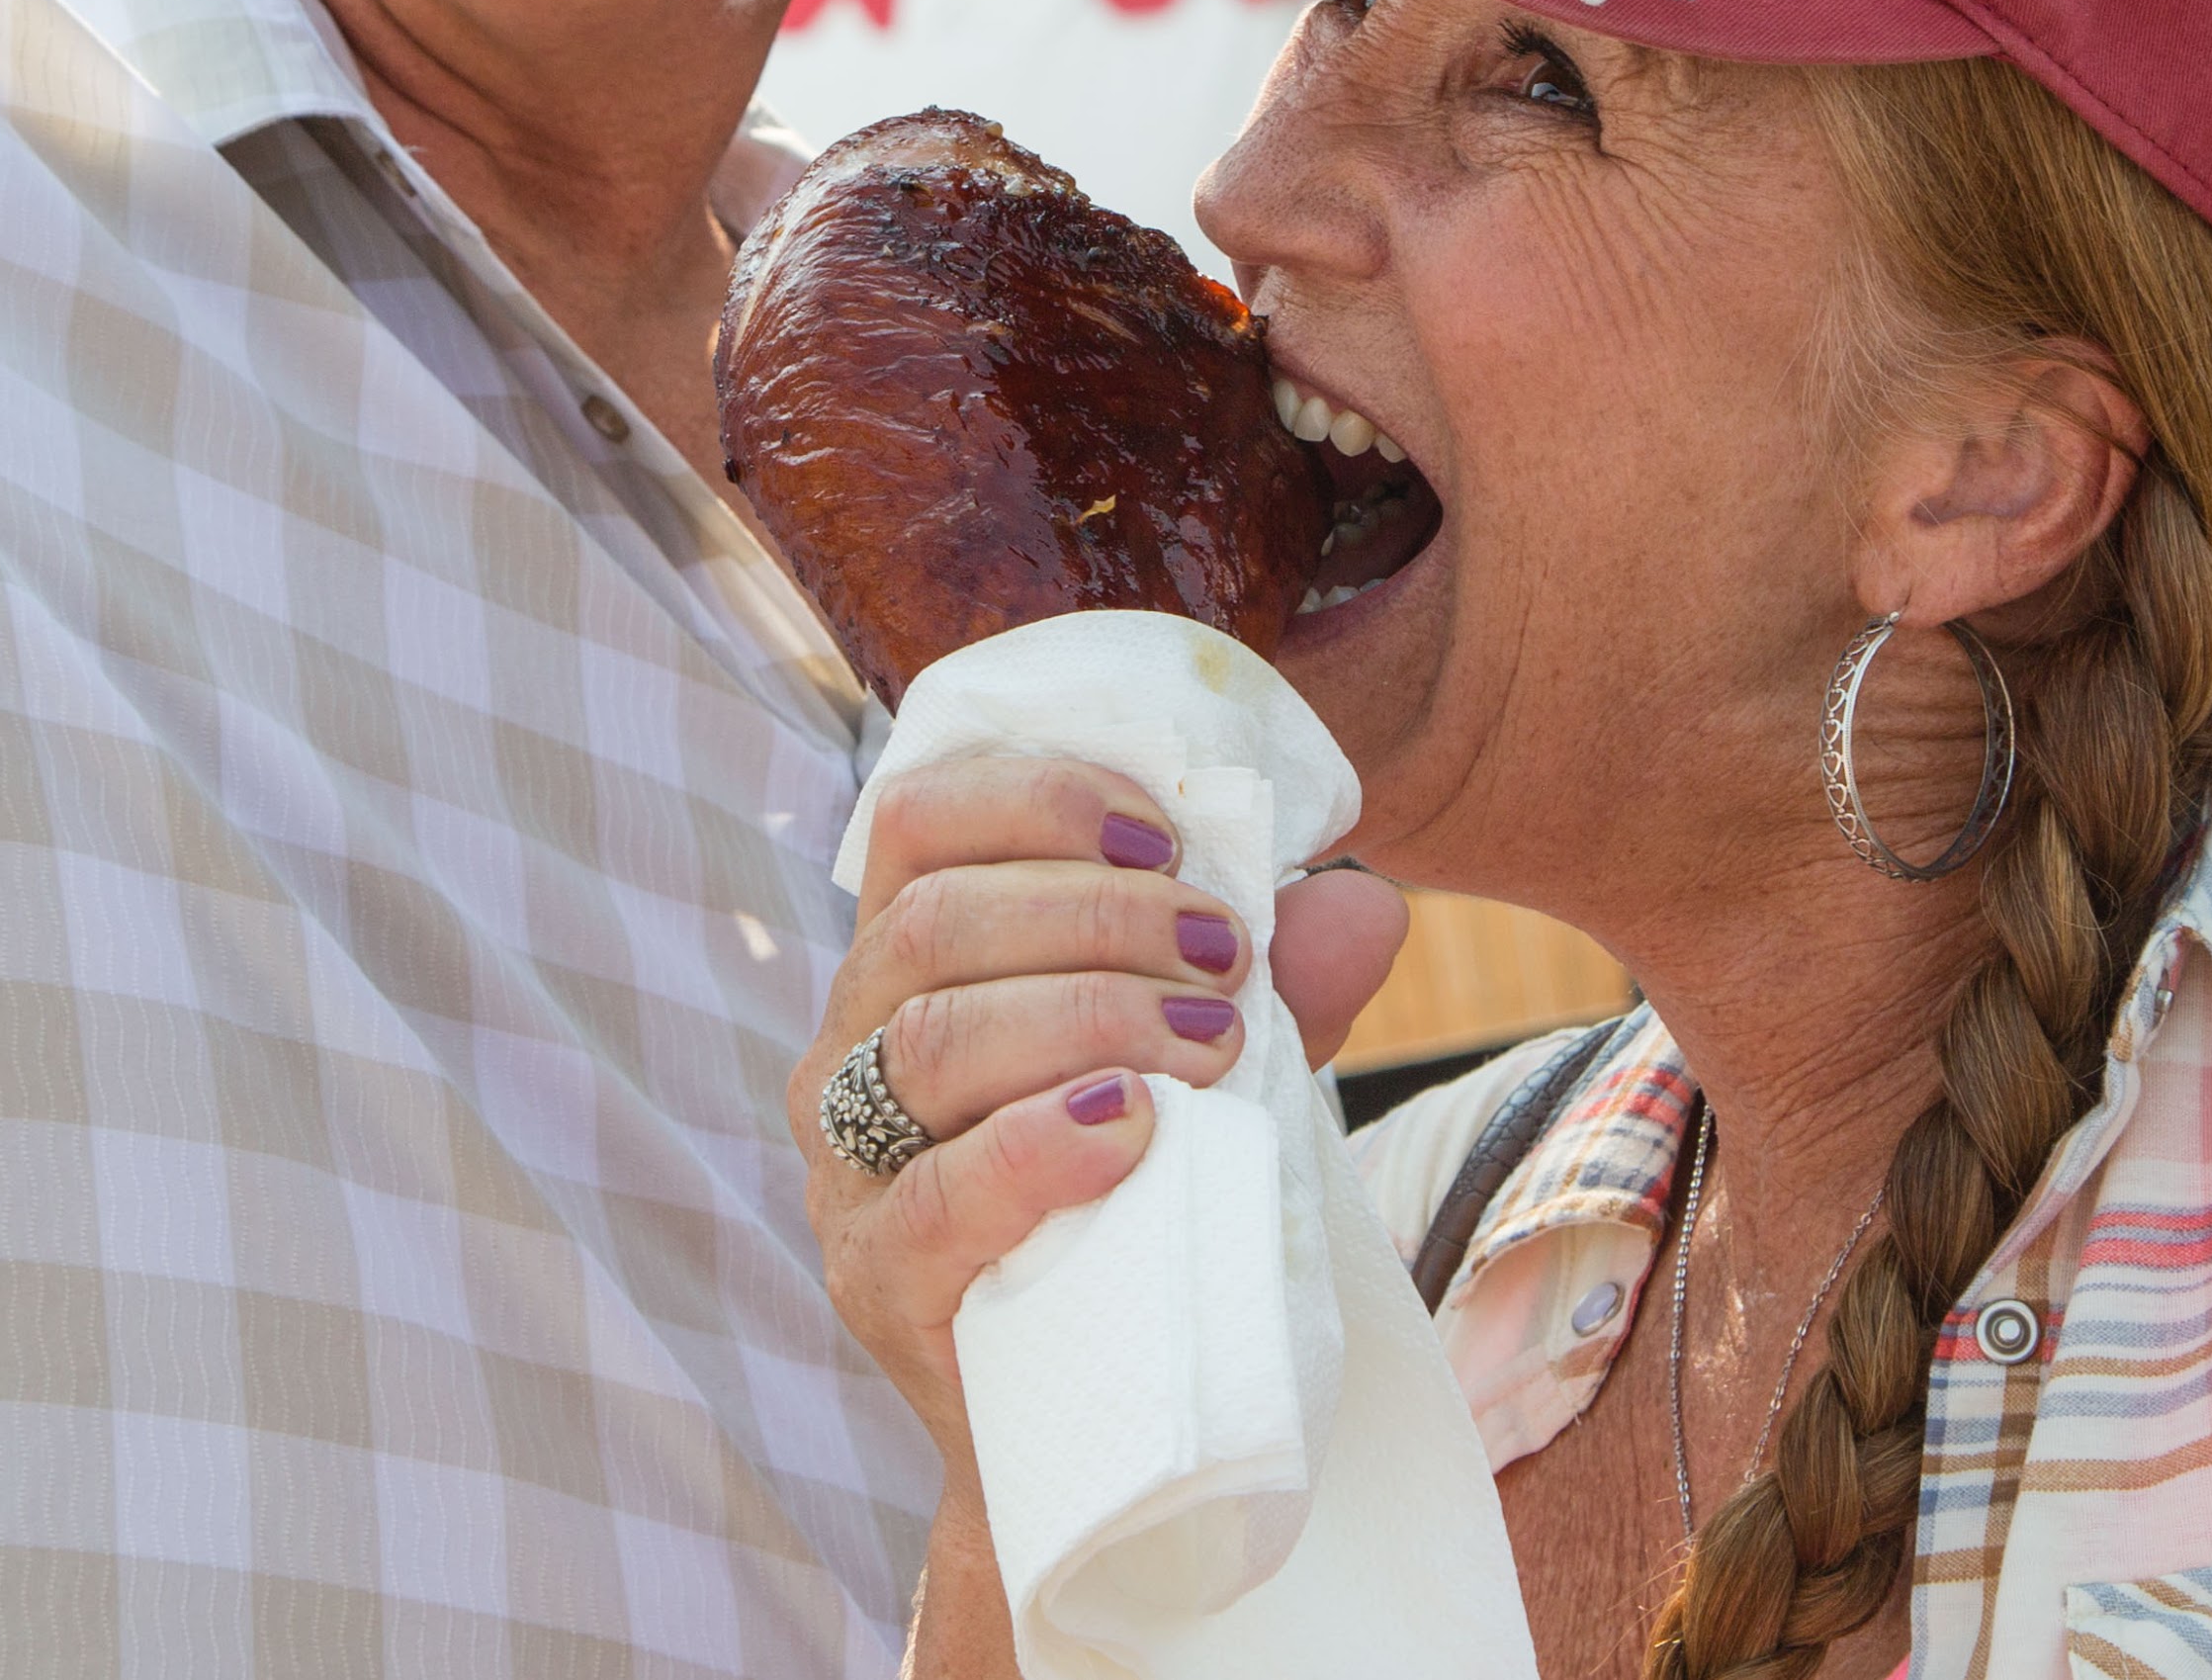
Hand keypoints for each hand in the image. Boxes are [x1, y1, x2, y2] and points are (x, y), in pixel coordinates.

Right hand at [790, 758, 1414, 1448]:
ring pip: (929, 1039)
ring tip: (1211, 1041)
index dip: (1034, 797)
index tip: (1166, 834)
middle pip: (933, 922)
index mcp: (908, 958)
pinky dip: (1035, 1147)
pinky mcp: (877, 1279)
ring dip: (1082, 1014)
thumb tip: (1364, 903)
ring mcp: (847, 1166)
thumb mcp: (1210, 1061)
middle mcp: (850, 1043)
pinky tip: (1129, 1128)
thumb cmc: (1140, 1197)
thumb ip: (1279, 979)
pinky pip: (932, 1195)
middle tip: (1224, 954)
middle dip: (1093, 916)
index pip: (919, 819)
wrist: (1098, 1414)